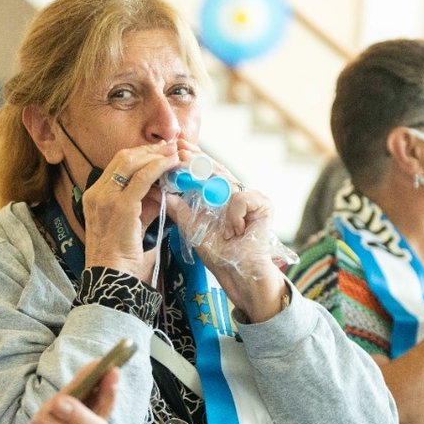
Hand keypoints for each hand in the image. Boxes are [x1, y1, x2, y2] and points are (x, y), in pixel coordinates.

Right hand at [81, 142, 179, 277]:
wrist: (112, 276)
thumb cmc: (122, 256)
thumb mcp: (131, 223)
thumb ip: (144, 205)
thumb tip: (161, 191)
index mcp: (95, 196)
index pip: (117, 165)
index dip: (140, 154)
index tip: (158, 151)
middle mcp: (97, 193)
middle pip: (123, 158)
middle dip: (149, 149)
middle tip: (169, 146)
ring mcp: (106, 198)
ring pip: (132, 162)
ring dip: (156, 154)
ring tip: (174, 152)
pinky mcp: (121, 205)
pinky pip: (143, 178)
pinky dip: (159, 166)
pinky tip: (172, 164)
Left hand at [164, 142, 285, 320]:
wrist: (238, 274)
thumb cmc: (219, 253)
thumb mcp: (191, 227)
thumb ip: (178, 209)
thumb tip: (160, 191)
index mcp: (220, 197)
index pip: (205, 173)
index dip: (191, 160)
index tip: (174, 149)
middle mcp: (235, 193)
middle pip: (216, 170)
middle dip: (196, 159)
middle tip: (179, 150)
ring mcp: (250, 197)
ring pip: (227, 179)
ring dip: (207, 178)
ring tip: (190, 173)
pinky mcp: (263, 204)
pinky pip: (241, 197)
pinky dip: (233, 213)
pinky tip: (232, 230)